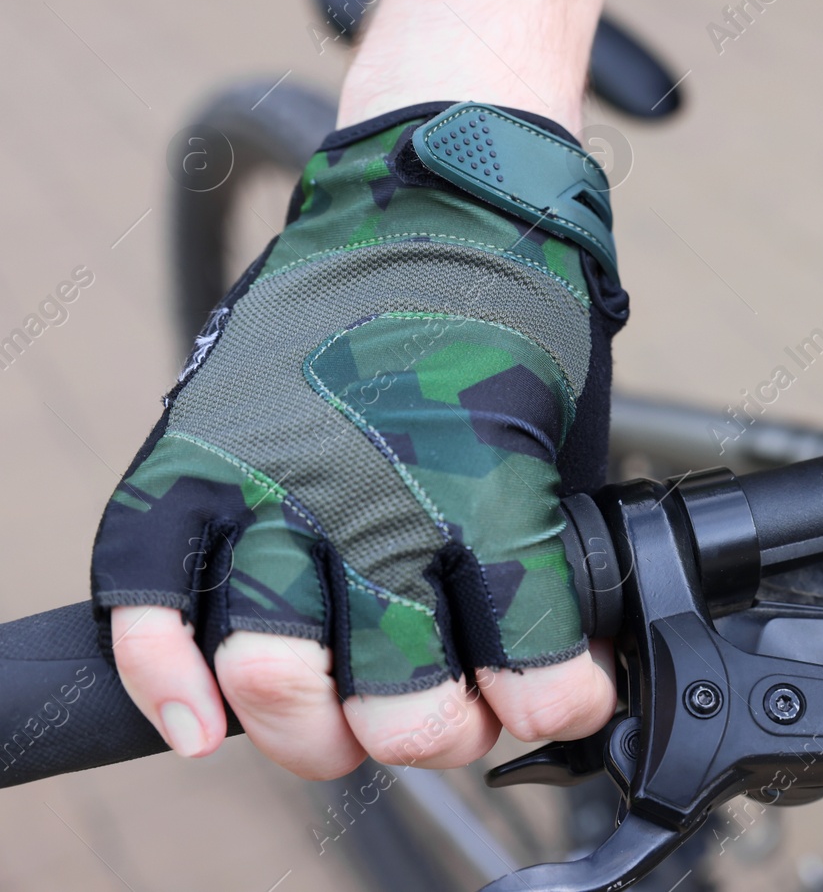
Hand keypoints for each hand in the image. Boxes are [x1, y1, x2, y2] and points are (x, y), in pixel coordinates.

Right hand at [93, 105, 625, 776]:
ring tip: (339, 726)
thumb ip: (552, 549)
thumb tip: (552, 655)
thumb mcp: (570, 433)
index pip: (530, 662)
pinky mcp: (201, 450)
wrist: (436, 193)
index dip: (556, 704)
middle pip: (394, 698)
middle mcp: (377, 490)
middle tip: (445, 716)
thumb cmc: (514, 315)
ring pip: (273, 670)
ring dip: (312, 732)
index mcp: (490, 482)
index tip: (562, 696)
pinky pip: (145, 588)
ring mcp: (278, 474)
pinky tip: (195, 718)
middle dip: (434, 736)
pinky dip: (160, 672)